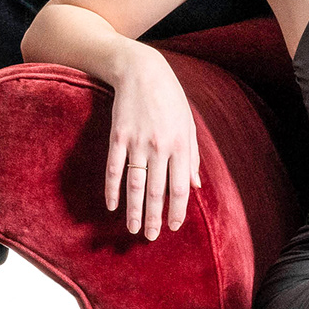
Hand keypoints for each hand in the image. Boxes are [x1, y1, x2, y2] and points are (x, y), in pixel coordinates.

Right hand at [98, 49, 202, 240]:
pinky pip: (114, 168)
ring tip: (132, 229)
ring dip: (133, 210)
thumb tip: (196, 186)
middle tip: (151, 237)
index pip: (179, 188)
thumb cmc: (170, 99)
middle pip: (156, 192)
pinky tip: (112, 206)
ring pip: (134, 185)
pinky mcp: (117, 136)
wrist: (142, 71)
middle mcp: (160, 147)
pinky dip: (112, 189)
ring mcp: (137, 142)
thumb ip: (192, 156)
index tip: (173, 227)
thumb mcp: (189, 124)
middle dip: (154, 218)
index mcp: (180, 145)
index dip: (176, 211)